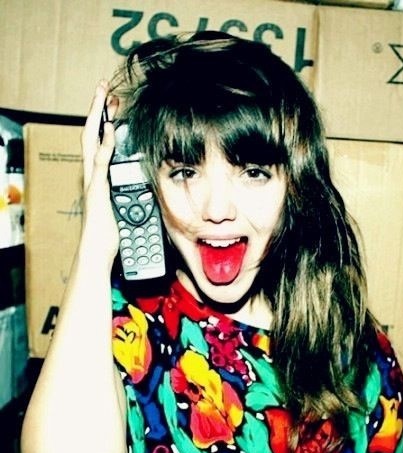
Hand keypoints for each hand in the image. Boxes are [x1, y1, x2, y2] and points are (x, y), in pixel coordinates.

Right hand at [80, 81, 119, 264]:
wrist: (98, 250)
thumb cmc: (111, 233)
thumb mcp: (126, 207)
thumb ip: (134, 192)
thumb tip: (149, 187)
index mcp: (99, 176)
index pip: (99, 141)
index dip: (104, 122)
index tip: (114, 106)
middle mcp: (92, 174)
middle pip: (91, 133)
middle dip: (98, 110)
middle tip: (104, 89)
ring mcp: (92, 180)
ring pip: (91, 140)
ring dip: (98, 116)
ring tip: (104, 96)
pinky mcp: (96, 188)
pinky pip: (100, 161)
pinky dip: (105, 143)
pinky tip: (112, 129)